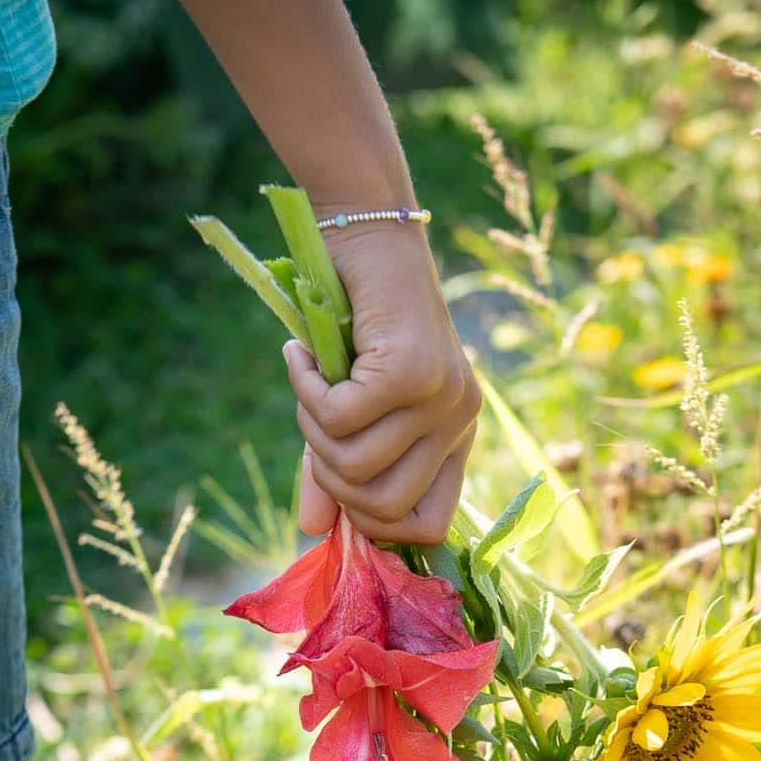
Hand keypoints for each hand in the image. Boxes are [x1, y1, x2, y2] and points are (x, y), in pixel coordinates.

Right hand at [283, 221, 479, 545]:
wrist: (366, 231)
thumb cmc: (354, 318)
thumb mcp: (347, 405)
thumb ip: (332, 468)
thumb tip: (311, 529)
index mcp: (455, 435)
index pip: (428, 527)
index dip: (374, 523)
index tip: (340, 486)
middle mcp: (460, 420)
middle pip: (384, 509)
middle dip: (331, 480)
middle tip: (313, 426)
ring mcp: (441, 397)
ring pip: (355, 466)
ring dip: (311, 431)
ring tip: (308, 382)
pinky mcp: (410, 372)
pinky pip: (338, 419)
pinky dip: (305, 392)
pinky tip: (300, 356)